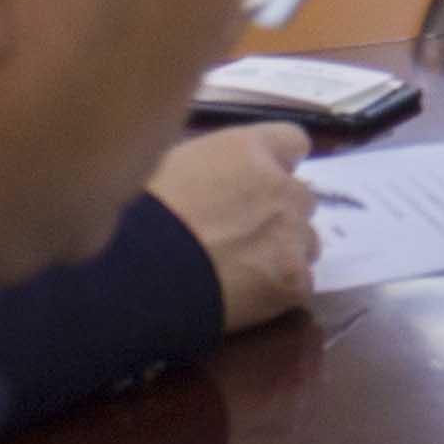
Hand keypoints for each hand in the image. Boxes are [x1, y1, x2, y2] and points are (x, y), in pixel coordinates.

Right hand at [148, 122, 314, 334]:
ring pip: (307, 242)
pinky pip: (300, 284)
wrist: (137, 275)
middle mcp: (281, 186)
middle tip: (243, 237)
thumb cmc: (139, 218)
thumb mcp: (170, 168)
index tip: (261, 183)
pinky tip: (247, 300)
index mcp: (248, 150)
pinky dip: (279, 292)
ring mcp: (292, 235)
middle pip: (301, 198)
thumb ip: (212, 169)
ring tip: (243, 274)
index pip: (293, 142)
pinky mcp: (294, 280)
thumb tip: (219, 182)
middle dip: (280, 214)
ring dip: (284, 252)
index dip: (279, 164)